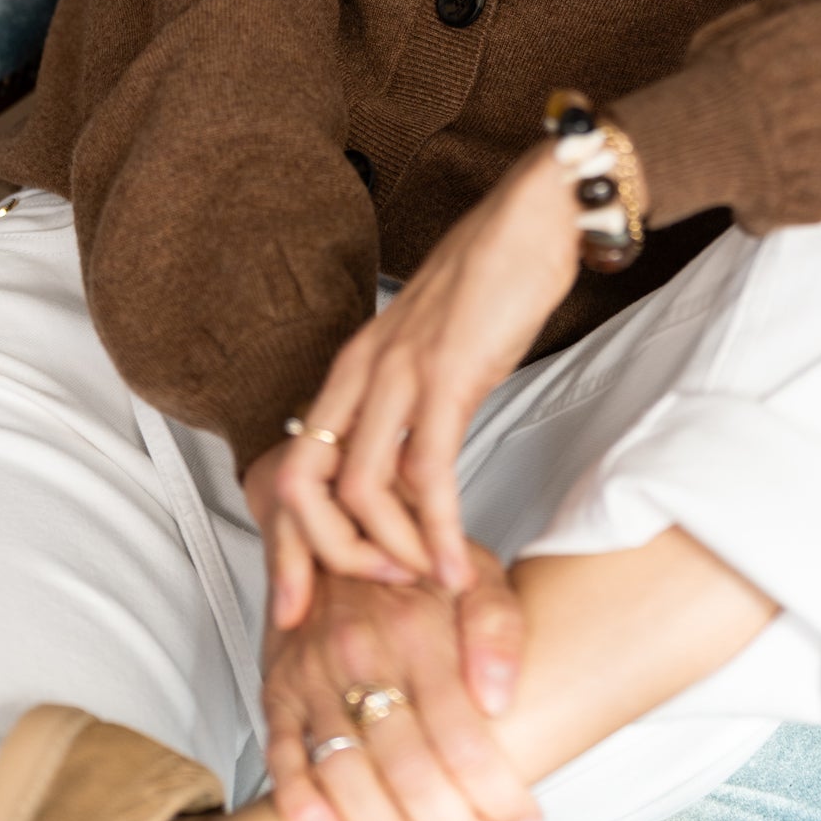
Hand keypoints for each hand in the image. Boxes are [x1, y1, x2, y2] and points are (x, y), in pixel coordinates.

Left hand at [257, 146, 577, 610]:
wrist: (533, 216)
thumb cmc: (492, 281)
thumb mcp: (433, 352)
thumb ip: (411, 408)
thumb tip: (409, 477)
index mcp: (351, 366)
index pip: (294, 465)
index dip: (287, 541)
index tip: (296, 601)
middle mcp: (361, 370)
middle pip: (304, 486)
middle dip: (322, 559)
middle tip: (358, 603)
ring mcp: (400, 372)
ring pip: (359, 490)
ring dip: (390, 552)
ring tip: (423, 582)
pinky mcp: (448, 376)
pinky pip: (427, 473)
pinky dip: (436, 531)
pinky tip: (455, 565)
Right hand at [262, 547, 539, 820]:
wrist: (336, 518)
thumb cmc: (412, 557)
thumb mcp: (476, 571)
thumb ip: (497, 628)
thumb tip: (499, 697)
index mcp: (418, 628)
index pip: (462, 734)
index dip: (496, 789)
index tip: (524, 816)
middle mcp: (364, 653)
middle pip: (409, 767)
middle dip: (448, 819)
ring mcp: (316, 674)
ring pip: (347, 773)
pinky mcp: (280, 688)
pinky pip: (283, 755)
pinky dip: (301, 800)